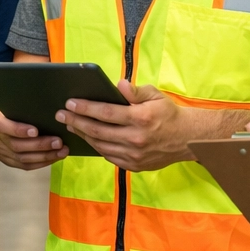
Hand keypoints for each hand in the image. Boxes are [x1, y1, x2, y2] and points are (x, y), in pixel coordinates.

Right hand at [0, 100, 66, 169]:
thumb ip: (17, 99)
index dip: (19, 130)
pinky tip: (54, 158)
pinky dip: (41, 163)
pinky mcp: (8, 160)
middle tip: (58, 142)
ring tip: (62, 151)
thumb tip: (39, 92)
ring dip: (45, 156)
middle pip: (17, 146)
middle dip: (40, 145)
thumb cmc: (2, 106)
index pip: (3, 126)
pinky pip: (25, 166)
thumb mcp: (4, 99)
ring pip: (23, 159)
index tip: (35, 130)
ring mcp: (2, 152)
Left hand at [57, 80, 235, 172]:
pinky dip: (96, 146)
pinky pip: (109, 156)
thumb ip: (135, 91)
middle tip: (61, 114)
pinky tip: (88, 138)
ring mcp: (134, 155)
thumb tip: (117, 85)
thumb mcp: (155, 95)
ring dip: (82, 135)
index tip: (69, 103)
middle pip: (97, 130)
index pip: (105, 112)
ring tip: (70, 125)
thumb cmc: (168, 113)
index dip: (85, 107)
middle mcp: (135, 138)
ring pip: (100, 145)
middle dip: (76, 121)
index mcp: (140, 118)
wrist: (188, 139)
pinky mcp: (134, 166)